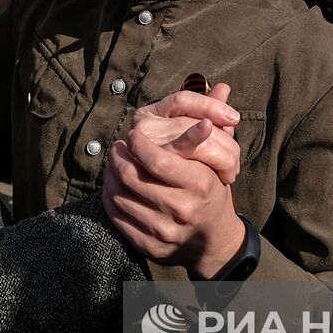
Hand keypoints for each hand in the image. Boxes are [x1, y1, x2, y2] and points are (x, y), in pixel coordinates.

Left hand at [102, 129, 245, 278]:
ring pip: (119, 196)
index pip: (157, 160)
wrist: (213, 240)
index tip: (132, 135)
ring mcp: (164, 230)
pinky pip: (117, 217)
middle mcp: (183, 209)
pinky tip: (113, 186)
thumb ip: (212, 127)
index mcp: (200, 184)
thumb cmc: (211, 192)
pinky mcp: (149, 246)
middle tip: (117, 147)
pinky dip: (110, 198)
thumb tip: (222, 87)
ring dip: (110, 175)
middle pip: (132, 177)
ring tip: (113, 164)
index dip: (138, 144)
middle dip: (118, 157)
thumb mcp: (216, 162)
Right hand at [126, 83, 240, 183]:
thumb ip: (208, 112)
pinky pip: (183, 167)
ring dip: (218, 157)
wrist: (165, 198)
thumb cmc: (182, 161)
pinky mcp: (149, 173)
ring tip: (232, 171)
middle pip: (188, 124)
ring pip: (188, 146)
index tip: (234, 118)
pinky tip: (225, 173)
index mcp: (154, 112)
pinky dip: (209, 167)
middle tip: (237, 157)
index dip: (209, 105)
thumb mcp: (197, 134)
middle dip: (220, 139)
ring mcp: (142, 149)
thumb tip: (224, 87)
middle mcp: (144, 126)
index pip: (182, 100)